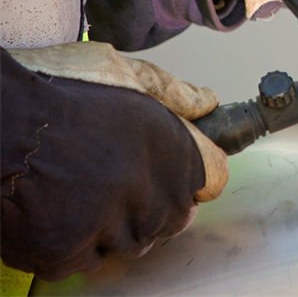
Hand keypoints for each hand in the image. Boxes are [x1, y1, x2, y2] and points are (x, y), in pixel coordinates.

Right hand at [1, 43, 226, 279]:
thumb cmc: (51, 86)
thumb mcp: (119, 70)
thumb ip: (172, 91)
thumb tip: (210, 103)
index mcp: (168, 142)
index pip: (211, 179)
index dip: (191, 178)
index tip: (172, 178)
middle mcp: (145, 185)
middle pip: (173, 218)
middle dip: (153, 207)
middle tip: (118, 188)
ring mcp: (105, 221)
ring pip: (132, 243)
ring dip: (115, 228)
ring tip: (83, 195)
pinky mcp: (64, 249)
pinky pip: (87, 262)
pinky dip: (75, 246)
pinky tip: (57, 212)